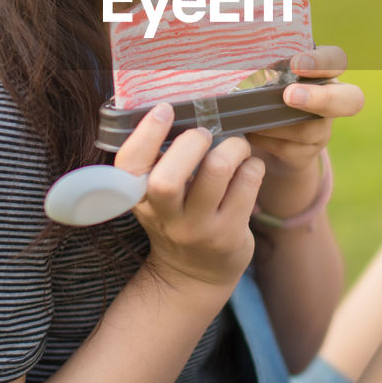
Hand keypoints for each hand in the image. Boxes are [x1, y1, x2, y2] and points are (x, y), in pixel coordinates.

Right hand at [114, 104, 263, 292]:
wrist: (194, 274)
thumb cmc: (175, 217)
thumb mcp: (154, 197)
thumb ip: (157, 161)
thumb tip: (175, 108)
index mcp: (139, 198)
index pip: (128, 167)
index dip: (145, 135)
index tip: (164, 110)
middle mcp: (165, 217)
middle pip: (168, 178)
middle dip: (192, 142)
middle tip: (205, 134)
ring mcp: (198, 229)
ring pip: (217, 171)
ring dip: (233, 147)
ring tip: (236, 147)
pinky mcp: (229, 235)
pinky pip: (247, 183)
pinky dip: (253, 165)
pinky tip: (249, 168)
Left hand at [248, 45, 363, 178]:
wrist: (269, 137)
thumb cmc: (267, 91)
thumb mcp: (270, 76)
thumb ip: (268, 70)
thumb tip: (251, 67)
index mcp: (323, 72)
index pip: (335, 59)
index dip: (321, 62)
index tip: (297, 63)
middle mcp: (332, 100)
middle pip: (351, 100)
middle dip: (321, 98)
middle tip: (289, 96)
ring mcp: (322, 130)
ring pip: (307, 130)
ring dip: (275, 123)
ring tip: (250, 117)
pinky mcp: (307, 153)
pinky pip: (287, 148)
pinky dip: (264, 139)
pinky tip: (251, 132)